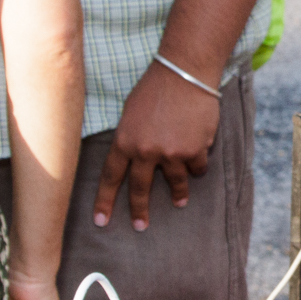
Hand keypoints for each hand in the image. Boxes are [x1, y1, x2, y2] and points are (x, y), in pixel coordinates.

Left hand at [96, 62, 220, 227]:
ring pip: (175, 182)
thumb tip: (133, 157)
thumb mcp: (131, 112)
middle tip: (140, 226)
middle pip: (140, 189)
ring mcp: (171, 154)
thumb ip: (130, 137)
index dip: (105, 201)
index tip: (102, 221)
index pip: (111, 178)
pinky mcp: (194, 151)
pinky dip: (198, 164)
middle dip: (140, 211)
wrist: (185, 73)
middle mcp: (146, 152)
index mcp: (125, 141)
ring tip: (179, 202)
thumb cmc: (155, 87)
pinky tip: (199, 159)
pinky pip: (197, 167)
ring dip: (178, 193)